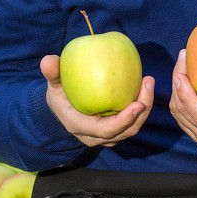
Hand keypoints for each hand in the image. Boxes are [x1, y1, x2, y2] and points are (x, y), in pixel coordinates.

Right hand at [41, 55, 155, 147]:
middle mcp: (96, 137)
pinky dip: (141, 107)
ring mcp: (107, 136)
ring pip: (132, 127)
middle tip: (148, 84)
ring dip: (145, 107)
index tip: (138, 104)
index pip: (106, 130)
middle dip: (142, 110)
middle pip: (125, 131)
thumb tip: (47, 60)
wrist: (61, 109)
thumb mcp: (53, 85)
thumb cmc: (59, 95)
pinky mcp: (115, 130)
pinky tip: (144, 85)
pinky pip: (132, 121)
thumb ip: (52, 74)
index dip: (124, 120)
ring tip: (148, 82)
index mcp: (81, 127)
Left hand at [169, 42, 196, 162]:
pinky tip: (186, 80)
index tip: (182, 70)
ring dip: (176, 91)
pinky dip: (180, 100)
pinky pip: (184, 119)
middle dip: (177, 83)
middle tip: (184, 57)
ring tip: (183, 66)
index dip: (186, 93)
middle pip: (185, 112)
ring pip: (181, 117)